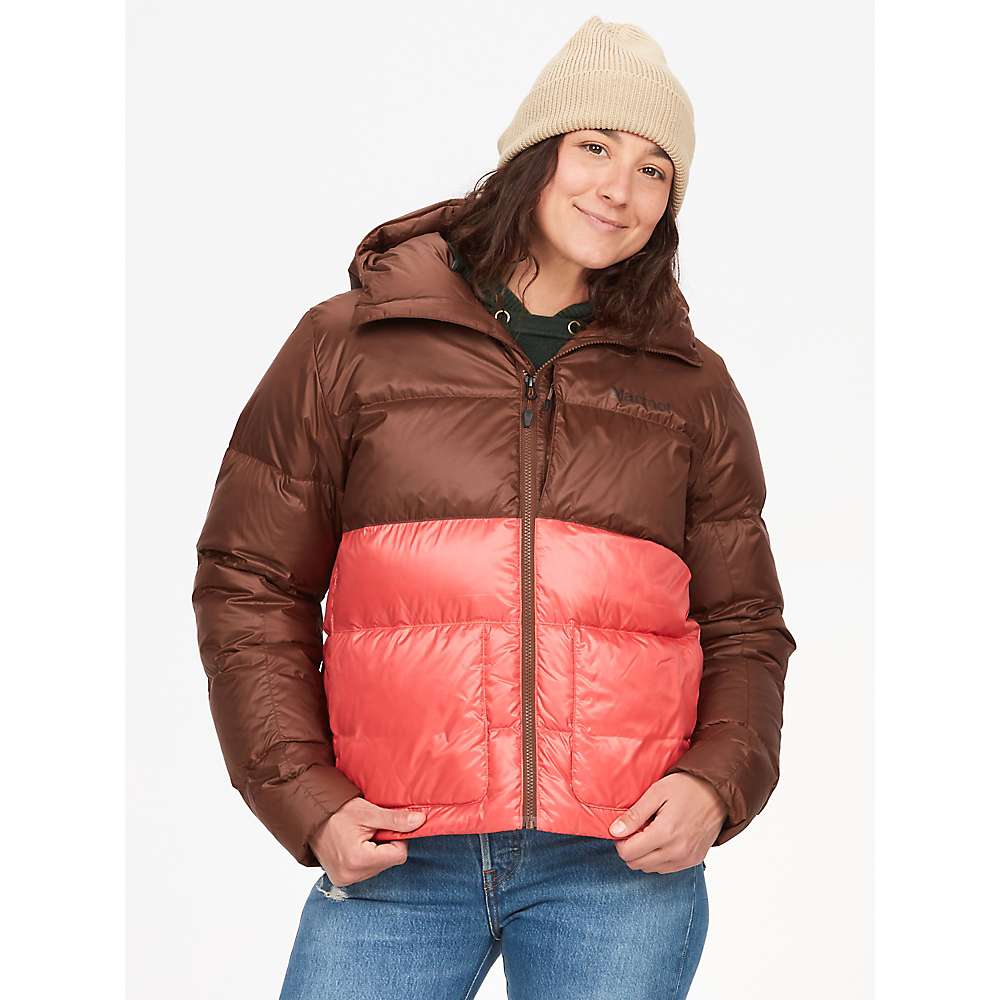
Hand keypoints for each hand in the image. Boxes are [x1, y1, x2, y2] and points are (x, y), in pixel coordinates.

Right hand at [308, 797, 426, 886]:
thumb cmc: (337, 811)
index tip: (384, 826)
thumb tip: (420, 821)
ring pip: (378, 867)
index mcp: (359, 860)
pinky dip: (365, 858)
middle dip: (385, 845)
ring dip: (375, 852)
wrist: (310, 815)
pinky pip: (365, 871)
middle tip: (370, 830)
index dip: (397, 839)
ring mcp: (344, 880)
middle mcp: (351, 875)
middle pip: (388, 862)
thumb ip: (395, 820)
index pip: (398, 856)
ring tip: (360, 836)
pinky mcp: (340, 880)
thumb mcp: (369, 812)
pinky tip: (354, 845)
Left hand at [608, 773, 726, 872]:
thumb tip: (614, 831)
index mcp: (664, 833)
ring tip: (652, 832)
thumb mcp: (656, 793)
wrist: (718, 792)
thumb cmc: (686, 787)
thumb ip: (634, 815)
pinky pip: (666, 869)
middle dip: (631, 848)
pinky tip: (663, 840)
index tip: (625, 828)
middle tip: (638, 829)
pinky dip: (659, 858)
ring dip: (644, 855)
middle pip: (637, 864)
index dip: (621, 841)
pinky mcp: (694, 860)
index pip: (628, 853)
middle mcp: (676, 851)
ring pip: (650, 869)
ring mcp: (686, 859)